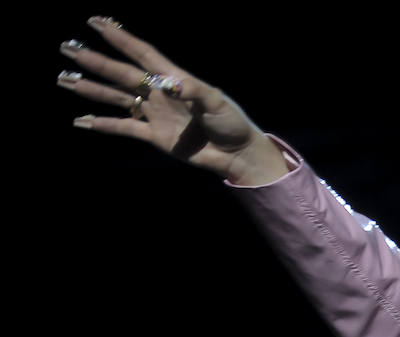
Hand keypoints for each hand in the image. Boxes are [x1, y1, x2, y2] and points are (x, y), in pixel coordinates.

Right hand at [57, 17, 286, 183]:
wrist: (237, 154)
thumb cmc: (232, 122)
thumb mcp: (217, 103)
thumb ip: (194, 91)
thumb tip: (169, 84)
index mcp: (174, 79)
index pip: (142, 54)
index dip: (121, 38)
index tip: (97, 22)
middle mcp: (159, 93)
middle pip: (122, 73)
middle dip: (95, 61)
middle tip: (67, 48)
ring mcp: (155, 113)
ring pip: (117, 98)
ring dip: (91, 89)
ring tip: (64, 79)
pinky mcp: (155, 136)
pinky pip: (124, 128)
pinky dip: (103, 124)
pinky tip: (81, 120)